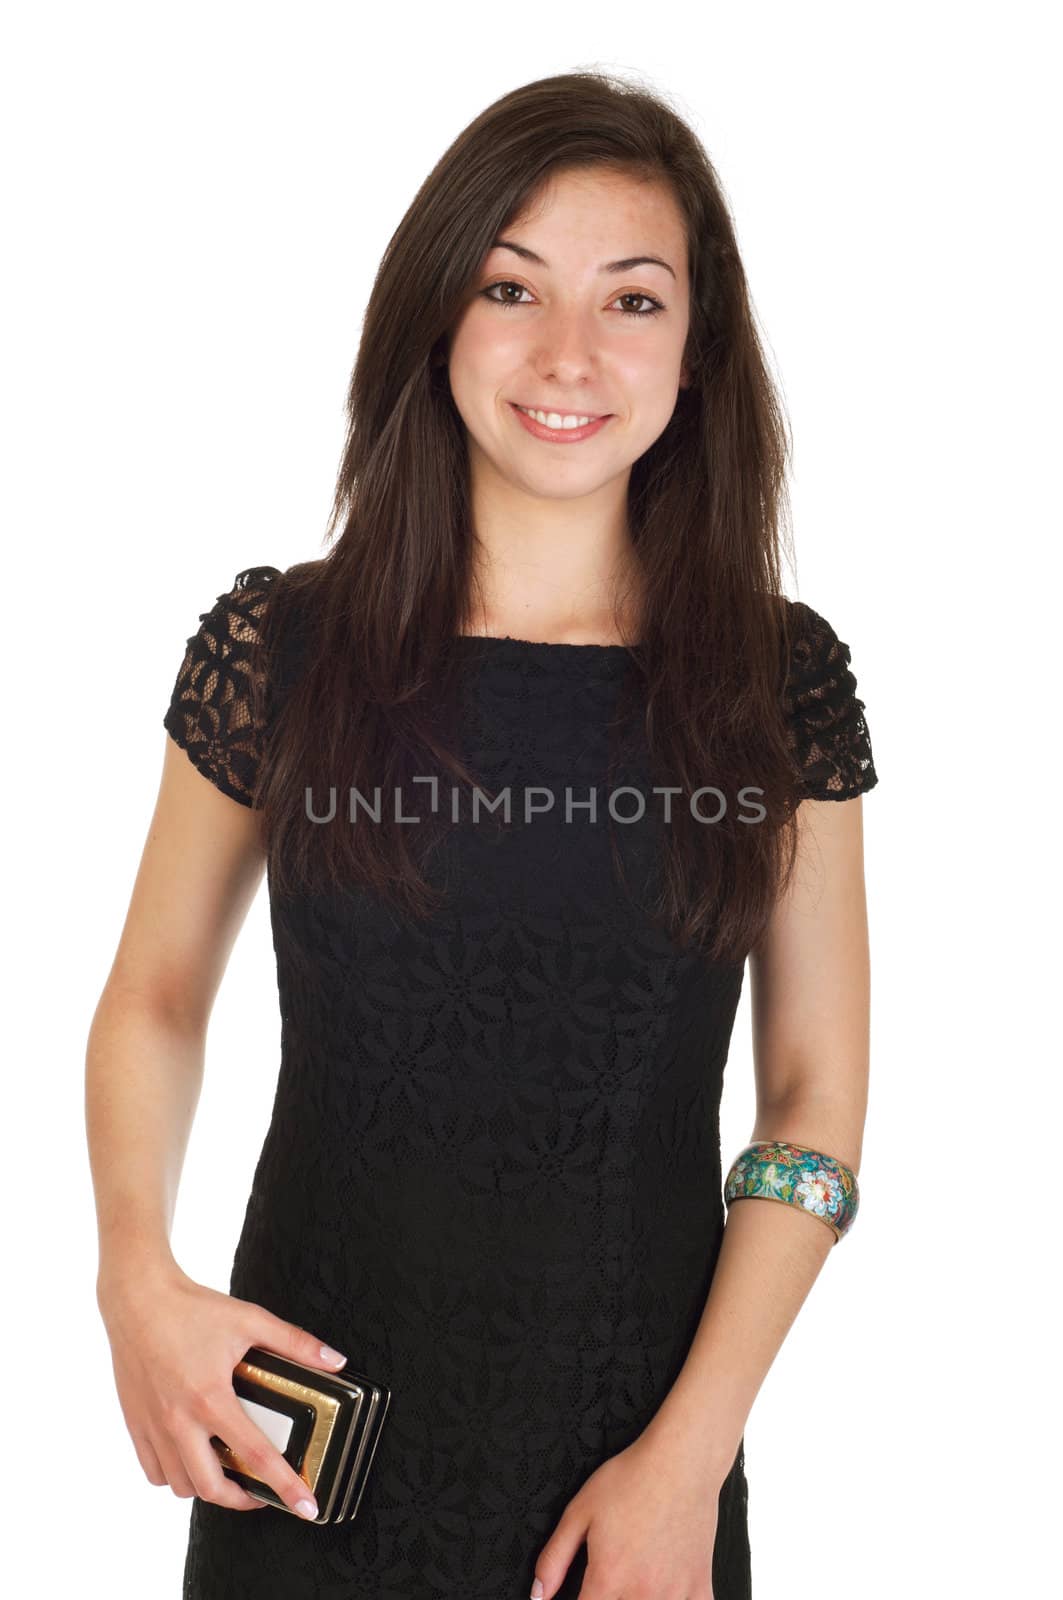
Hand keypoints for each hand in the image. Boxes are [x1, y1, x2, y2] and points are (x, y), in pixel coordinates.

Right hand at [97, 1261, 347, 1518]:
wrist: (137, 1299)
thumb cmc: (191, 1308)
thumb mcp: (250, 1320)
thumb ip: (295, 1343)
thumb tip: (335, 1360)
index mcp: (210, 1399)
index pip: (256, 1456)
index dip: (285, 1486)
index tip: (306, 1507)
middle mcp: (178, 1421)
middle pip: (212, 1488)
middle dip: (243, 1500)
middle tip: (262, 1491)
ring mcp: (153, 1427)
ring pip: (181, 1486)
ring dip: (208, 1487)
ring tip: (228, 1473)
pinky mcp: (135, 1425)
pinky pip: (155, 1472)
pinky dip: (176, 1476)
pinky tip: (192, 1458)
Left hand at [530, 1430, 723, 1599]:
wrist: (681, 1460)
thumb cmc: (632, 1479)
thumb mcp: (580, 1511)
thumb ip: (554, 1558)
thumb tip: (538, 1596)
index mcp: (609, 1577)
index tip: (584, 1594)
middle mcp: (642, 1592)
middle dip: (607, 1598)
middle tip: (611, 1576)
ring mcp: (674, 1593)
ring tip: (633, 1576)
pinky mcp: (700, 1586)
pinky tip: (665, 1591)